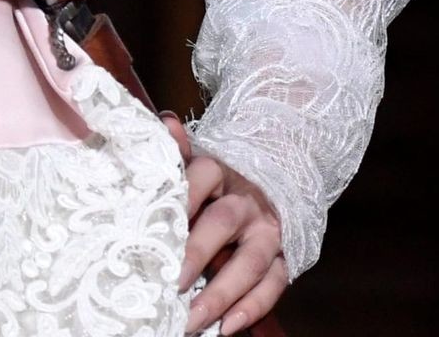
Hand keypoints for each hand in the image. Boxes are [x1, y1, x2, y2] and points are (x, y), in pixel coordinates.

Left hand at [159, 112, 287, 333]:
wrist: (265, 185)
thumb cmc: (214, 182)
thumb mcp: (194, 161)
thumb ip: (176, 149)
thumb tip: (166, 121)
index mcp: (218, 170)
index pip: (199, 177)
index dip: (180, 200)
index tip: (154, 227)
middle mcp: (246, 201)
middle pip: (223, 223)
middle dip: (196, 253)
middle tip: (169, 281)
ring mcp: (268, 232)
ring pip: (249, 263)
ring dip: (221, 295)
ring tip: (190, 320)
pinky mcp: (284, 259)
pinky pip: (273, 287)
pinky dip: (251, 310)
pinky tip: (225, 329)